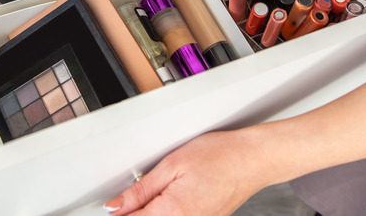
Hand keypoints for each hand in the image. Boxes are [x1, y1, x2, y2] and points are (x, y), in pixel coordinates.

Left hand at [104, 130, 269, 215]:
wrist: (253, 160)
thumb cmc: (220, 156)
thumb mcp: (172, 164)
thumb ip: (141, 190)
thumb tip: (115, 207)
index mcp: (172, 212)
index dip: (118, 213)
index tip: (113, 206)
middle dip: (135, 213)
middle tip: (135, 197)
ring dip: (152, 212)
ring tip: (157, 194)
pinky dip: (167, 213)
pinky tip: (170, 201)